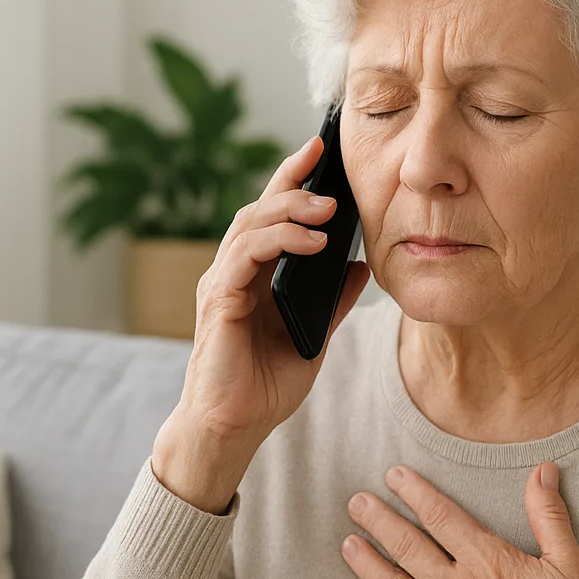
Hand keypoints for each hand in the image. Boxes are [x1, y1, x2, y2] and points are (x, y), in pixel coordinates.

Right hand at [152, 135, 371, 511]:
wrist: (234, 429)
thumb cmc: (265, 387)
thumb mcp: (315, 337)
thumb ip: (333, 302)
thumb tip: (360, 266)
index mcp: (255, 276)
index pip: (273, 215)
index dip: (293, 179)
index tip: (321, 148)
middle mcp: (233, 273)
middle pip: (259, 208)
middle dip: (293, 180)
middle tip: (327, 160)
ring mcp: (221, 285)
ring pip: (250, 225)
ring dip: (291, 210)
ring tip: (329, 208)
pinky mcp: (217, 303)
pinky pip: (245, 257)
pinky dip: (278, 242)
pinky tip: (311, 243)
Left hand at [338, 461, 578, 578]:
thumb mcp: (571, 565)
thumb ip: (549, 515)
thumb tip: (542, 470)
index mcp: (487, 563)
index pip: (441, 516)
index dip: (414, 492)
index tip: (393, 475)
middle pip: (407, 547)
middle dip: (379, 521)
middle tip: (356, 502)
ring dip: (366, 563)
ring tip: (347, 544)